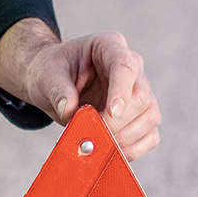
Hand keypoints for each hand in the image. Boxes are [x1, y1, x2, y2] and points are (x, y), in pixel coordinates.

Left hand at [0, 20, 161, 160]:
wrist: (52, 84)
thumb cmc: (51, 72)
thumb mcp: (46, 76)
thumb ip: (58, 91)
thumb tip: (69, 111)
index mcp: (109, 45)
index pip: (125, 66)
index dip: (121, 91)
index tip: (111, 113)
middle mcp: (131, 66)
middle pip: (142, 96)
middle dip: (118, 122)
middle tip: (92, 134)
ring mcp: (137, 91)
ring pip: (150, 116)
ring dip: (126, 137)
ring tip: (98, 144)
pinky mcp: (139, 115)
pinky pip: (150, 135)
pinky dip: (133, 149)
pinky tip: (111, 151)